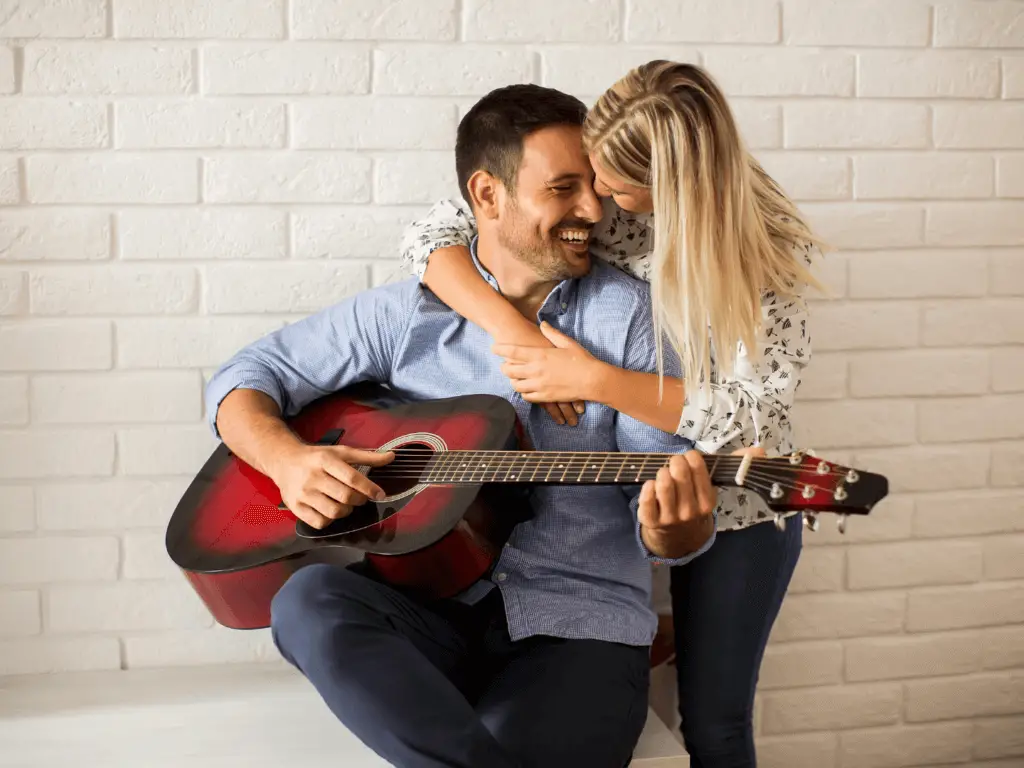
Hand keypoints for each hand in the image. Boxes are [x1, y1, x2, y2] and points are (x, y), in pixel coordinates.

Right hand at [268, 444, 393, 530]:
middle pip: (345, 497)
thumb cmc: (317, 458)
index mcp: (325, 460)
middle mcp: (313, 477)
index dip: (370, 488)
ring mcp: (303, 493)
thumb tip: (392, 456)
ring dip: (347, 511)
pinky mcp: (296, 507)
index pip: (352, 478)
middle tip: (361, 498)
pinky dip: (330, 520)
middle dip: (359, 500)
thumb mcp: (341, 452)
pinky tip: (331, 510)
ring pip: (334, 512)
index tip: (380, 494)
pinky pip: (320, 522)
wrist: (284, 461)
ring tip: (346, 504)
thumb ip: (367, 456)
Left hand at [493, 322, 603, 420]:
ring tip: (515, 377)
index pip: (512, 351)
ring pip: (515, 385)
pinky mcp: (545, 397)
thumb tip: (542, 324)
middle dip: (504, 367)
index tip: (493, 347)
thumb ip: (552, 334)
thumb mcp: (567, 343)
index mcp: (540, 355)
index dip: (500, 349)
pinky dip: (524, 392)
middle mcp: (536, 370)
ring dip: (513, 380)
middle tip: (504, 364)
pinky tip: (526, 388)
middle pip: (509, 370)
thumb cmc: (582, 360)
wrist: (593, 380)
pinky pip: (527, 396)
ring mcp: (539, 385)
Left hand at [637, 446, 765, 557]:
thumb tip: (760, 450)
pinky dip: (646, 487)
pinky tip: (651, 486)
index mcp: (707, 502)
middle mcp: (690, 511)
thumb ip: (734, 467)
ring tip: (664, 474)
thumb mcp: (712, 489)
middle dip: (675, 462)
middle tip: (674, 464)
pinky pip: (645, 499)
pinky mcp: (651, 521)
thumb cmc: (695, 504)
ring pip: (663, 484)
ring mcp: (670, 518)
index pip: (698, 469)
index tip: (688, 457)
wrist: (679, 538)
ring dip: (661, 472)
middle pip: (679, 474)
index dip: (691, 457)